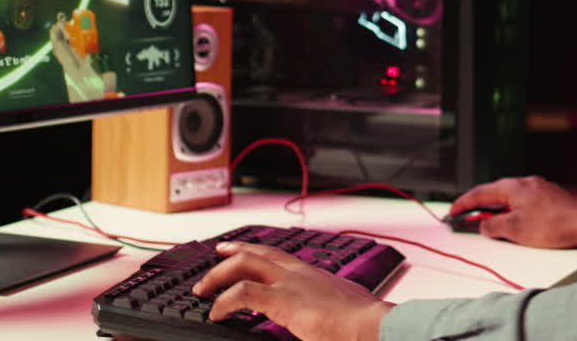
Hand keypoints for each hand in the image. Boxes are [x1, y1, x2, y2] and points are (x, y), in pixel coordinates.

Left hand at [192, 242, 393, 340]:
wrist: (373, 326)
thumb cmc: (365, 323)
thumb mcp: (341, 307)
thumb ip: (326, 306)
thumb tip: (324, 318)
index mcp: (313, 274)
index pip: (277, 254)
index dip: (254, 250)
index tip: (238, 250)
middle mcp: (299, 272)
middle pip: (257, 252)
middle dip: (230, 254)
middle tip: (214, 258)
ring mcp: (290, 283)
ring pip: (244, 265)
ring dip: (218, 276)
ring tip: (203, 290)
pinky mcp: (283, 300)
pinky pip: (242, 294)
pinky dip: (223, 302)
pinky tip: (216, 313)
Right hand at [451, 175, 576, 248]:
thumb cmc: (553, 226)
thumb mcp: (515, 230)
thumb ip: (493, 226)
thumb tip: (484, 226)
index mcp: (513, 187)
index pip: (480, 193)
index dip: (463, 204)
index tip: (452, 212)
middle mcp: (524, 182)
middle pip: (493, 192)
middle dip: (478, 206)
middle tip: (465, 218)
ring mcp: (537, 187)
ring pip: (508, 196)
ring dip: (495, 209)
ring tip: (488, 223)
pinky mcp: (547, 195)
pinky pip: (521, 200)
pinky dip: (510, 209)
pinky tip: (512, 221)